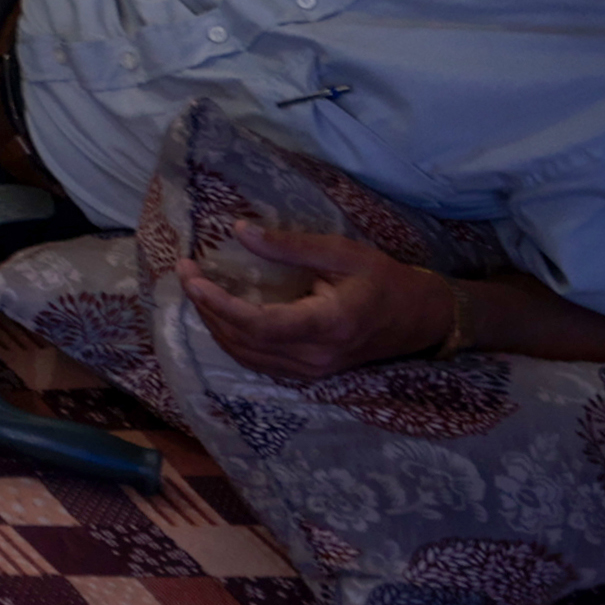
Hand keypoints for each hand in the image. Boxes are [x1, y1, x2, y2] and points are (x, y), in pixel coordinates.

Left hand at [177, 225, 454, 380]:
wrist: (420, 318)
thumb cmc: (384, 280)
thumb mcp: (341, 253)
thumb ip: (289, 246)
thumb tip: (239, 230)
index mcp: (327, 324)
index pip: (258, 323)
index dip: (218, 304)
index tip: (191, 277)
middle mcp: (315, 356)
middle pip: (244, 341)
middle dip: (207, 308)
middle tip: (185, 273)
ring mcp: (312, 371)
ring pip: (246, 355)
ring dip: (215, 324)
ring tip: (197, 290)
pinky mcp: (308, 374)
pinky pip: (258, 361)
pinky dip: (233, 339)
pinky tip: (220, 314)